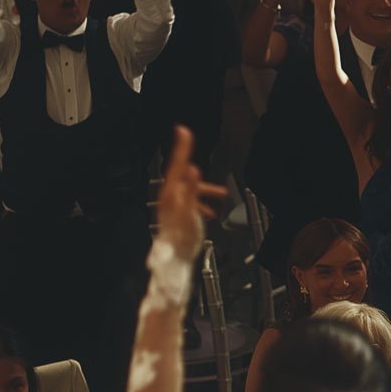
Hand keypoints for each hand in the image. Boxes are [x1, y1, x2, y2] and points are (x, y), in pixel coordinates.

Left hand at [155, 125, 227, 262]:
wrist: (175, 261)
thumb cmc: (181, 238)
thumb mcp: (189, 211)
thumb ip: (191, 189)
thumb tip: (192, 169)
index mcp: (172, 193)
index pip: (177, 163)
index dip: (182, 146)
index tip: (183, 130)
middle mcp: (170, 197)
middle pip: (181, 172)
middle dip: (192, 161)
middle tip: (191, 142)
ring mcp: (172, 206)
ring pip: (189, 188)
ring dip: (204, 188)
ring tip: (220, 193)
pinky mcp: (177, 214)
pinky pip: (190, 201)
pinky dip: (201, 202)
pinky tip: (209, 211)